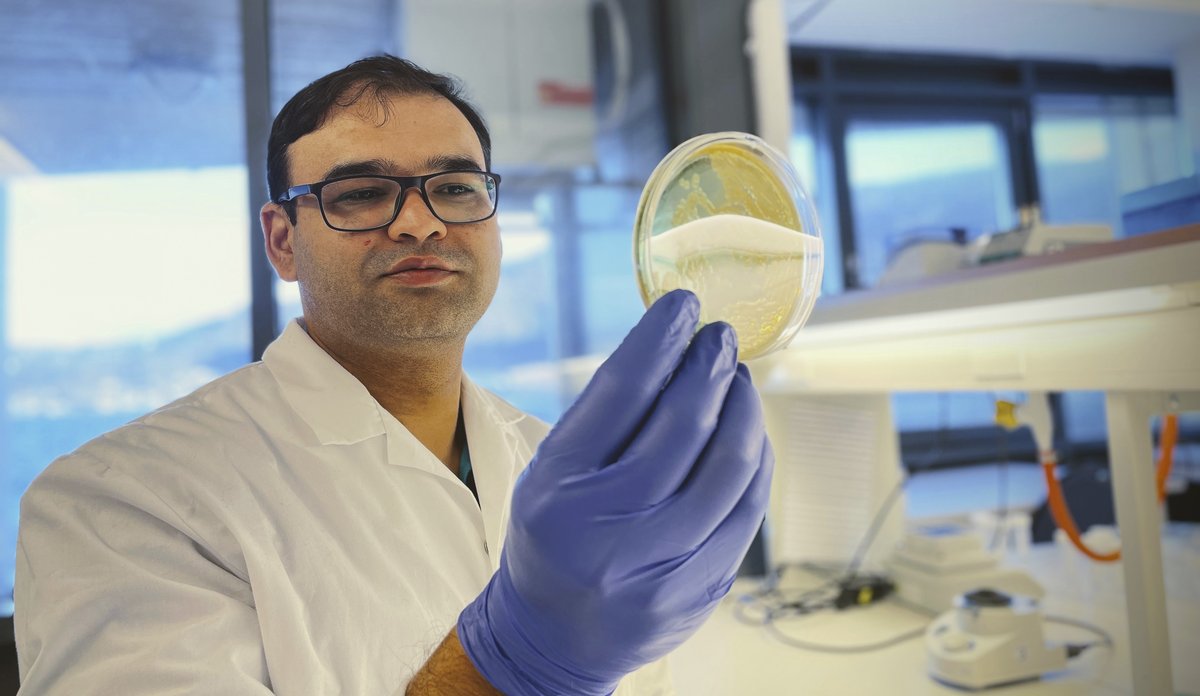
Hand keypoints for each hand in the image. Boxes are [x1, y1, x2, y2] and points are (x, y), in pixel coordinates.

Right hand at [457, 289, 772, 694]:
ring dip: (743, 407)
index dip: (661, 337)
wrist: (553, 637)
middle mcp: (609, 529)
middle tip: (720, 337)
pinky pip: (749, 508)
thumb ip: (606, 417)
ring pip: (729, 465)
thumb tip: (675, 346)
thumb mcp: (551, 473)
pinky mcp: (701, 588)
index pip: (622, 391)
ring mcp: (660, 566)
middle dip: (710, 365)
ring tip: (738, 380)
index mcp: (559, 488)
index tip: (685, 304)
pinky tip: (748, 433)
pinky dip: (756, 458)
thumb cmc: (553, 538)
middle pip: (683, 424)